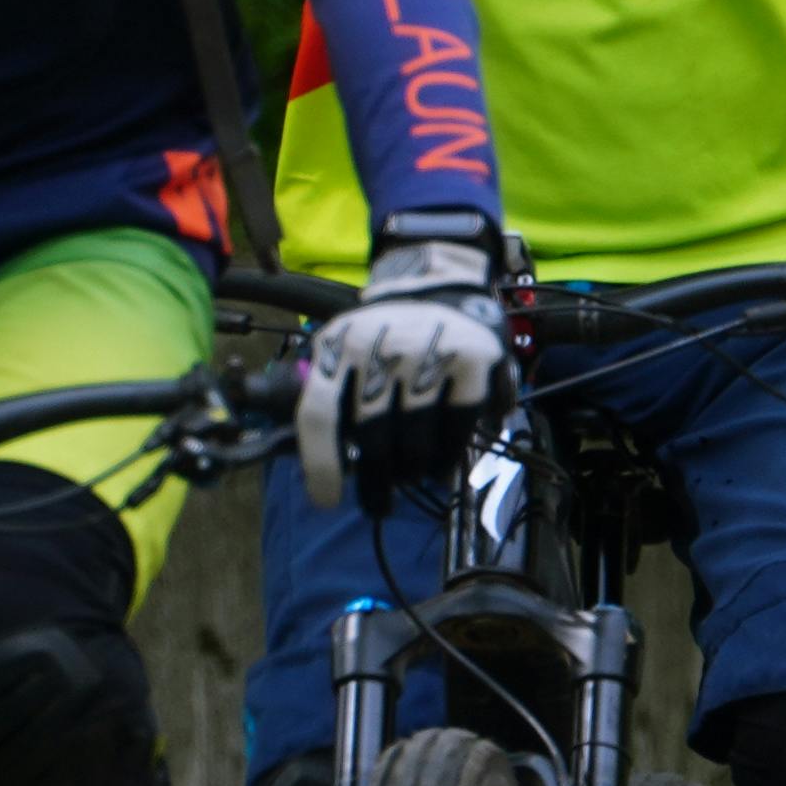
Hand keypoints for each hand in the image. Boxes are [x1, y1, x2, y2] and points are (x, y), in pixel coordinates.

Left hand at [300, 208, 517, 504]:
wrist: (440, 281)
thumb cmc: (383, 334)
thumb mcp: (341, 351)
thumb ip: (327, 398)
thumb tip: (312, 466)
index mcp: (337, 347)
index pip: (318, 413)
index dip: (320, 465)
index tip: (327, 500)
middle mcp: (381, 348)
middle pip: (373, 439)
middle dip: (376, 482)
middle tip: (378, 503)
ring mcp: (429, 353)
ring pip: (418, 444)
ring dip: (416, 472)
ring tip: (414, 475)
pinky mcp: (473, 360)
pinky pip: (459, 429)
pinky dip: (452, 454)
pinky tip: (444, 463)